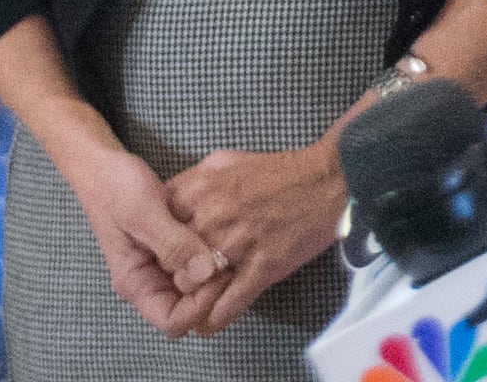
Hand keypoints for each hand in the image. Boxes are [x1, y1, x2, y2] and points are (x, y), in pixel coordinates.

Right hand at [53, 138, 230, 338]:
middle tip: (232, 258)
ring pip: (197, 286)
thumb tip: (206, 273)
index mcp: (135, 283)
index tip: (219, 275)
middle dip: (213, 290)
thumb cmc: (115, 187)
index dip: (200, 307)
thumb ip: (173, 244)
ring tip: (231, 242)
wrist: (104, 165)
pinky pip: (196, 262)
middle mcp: (150, 281)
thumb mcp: (143, 212)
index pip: (173, 322)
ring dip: (215, 271)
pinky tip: (223, 231)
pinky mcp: (172, 248)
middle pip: (190, 307)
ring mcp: (162, 266)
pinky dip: (211, 252)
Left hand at [158, 142, 347, 332]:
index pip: (157, 229)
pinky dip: (215, 319)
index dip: (161, 245)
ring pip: (195, 286)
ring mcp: (238, 244)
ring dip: (195, 297)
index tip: (168, 255)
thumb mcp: (225, 162)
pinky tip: (208, 324)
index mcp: (198, 190)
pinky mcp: (263, 267)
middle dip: (177, 273)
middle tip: (184, 280)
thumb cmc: (278, 172)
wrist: (329, 180)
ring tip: (195, 303)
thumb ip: (193, 182)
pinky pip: (229, 304)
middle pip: (172, 261)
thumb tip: (169, 200)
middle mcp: (212, 217)